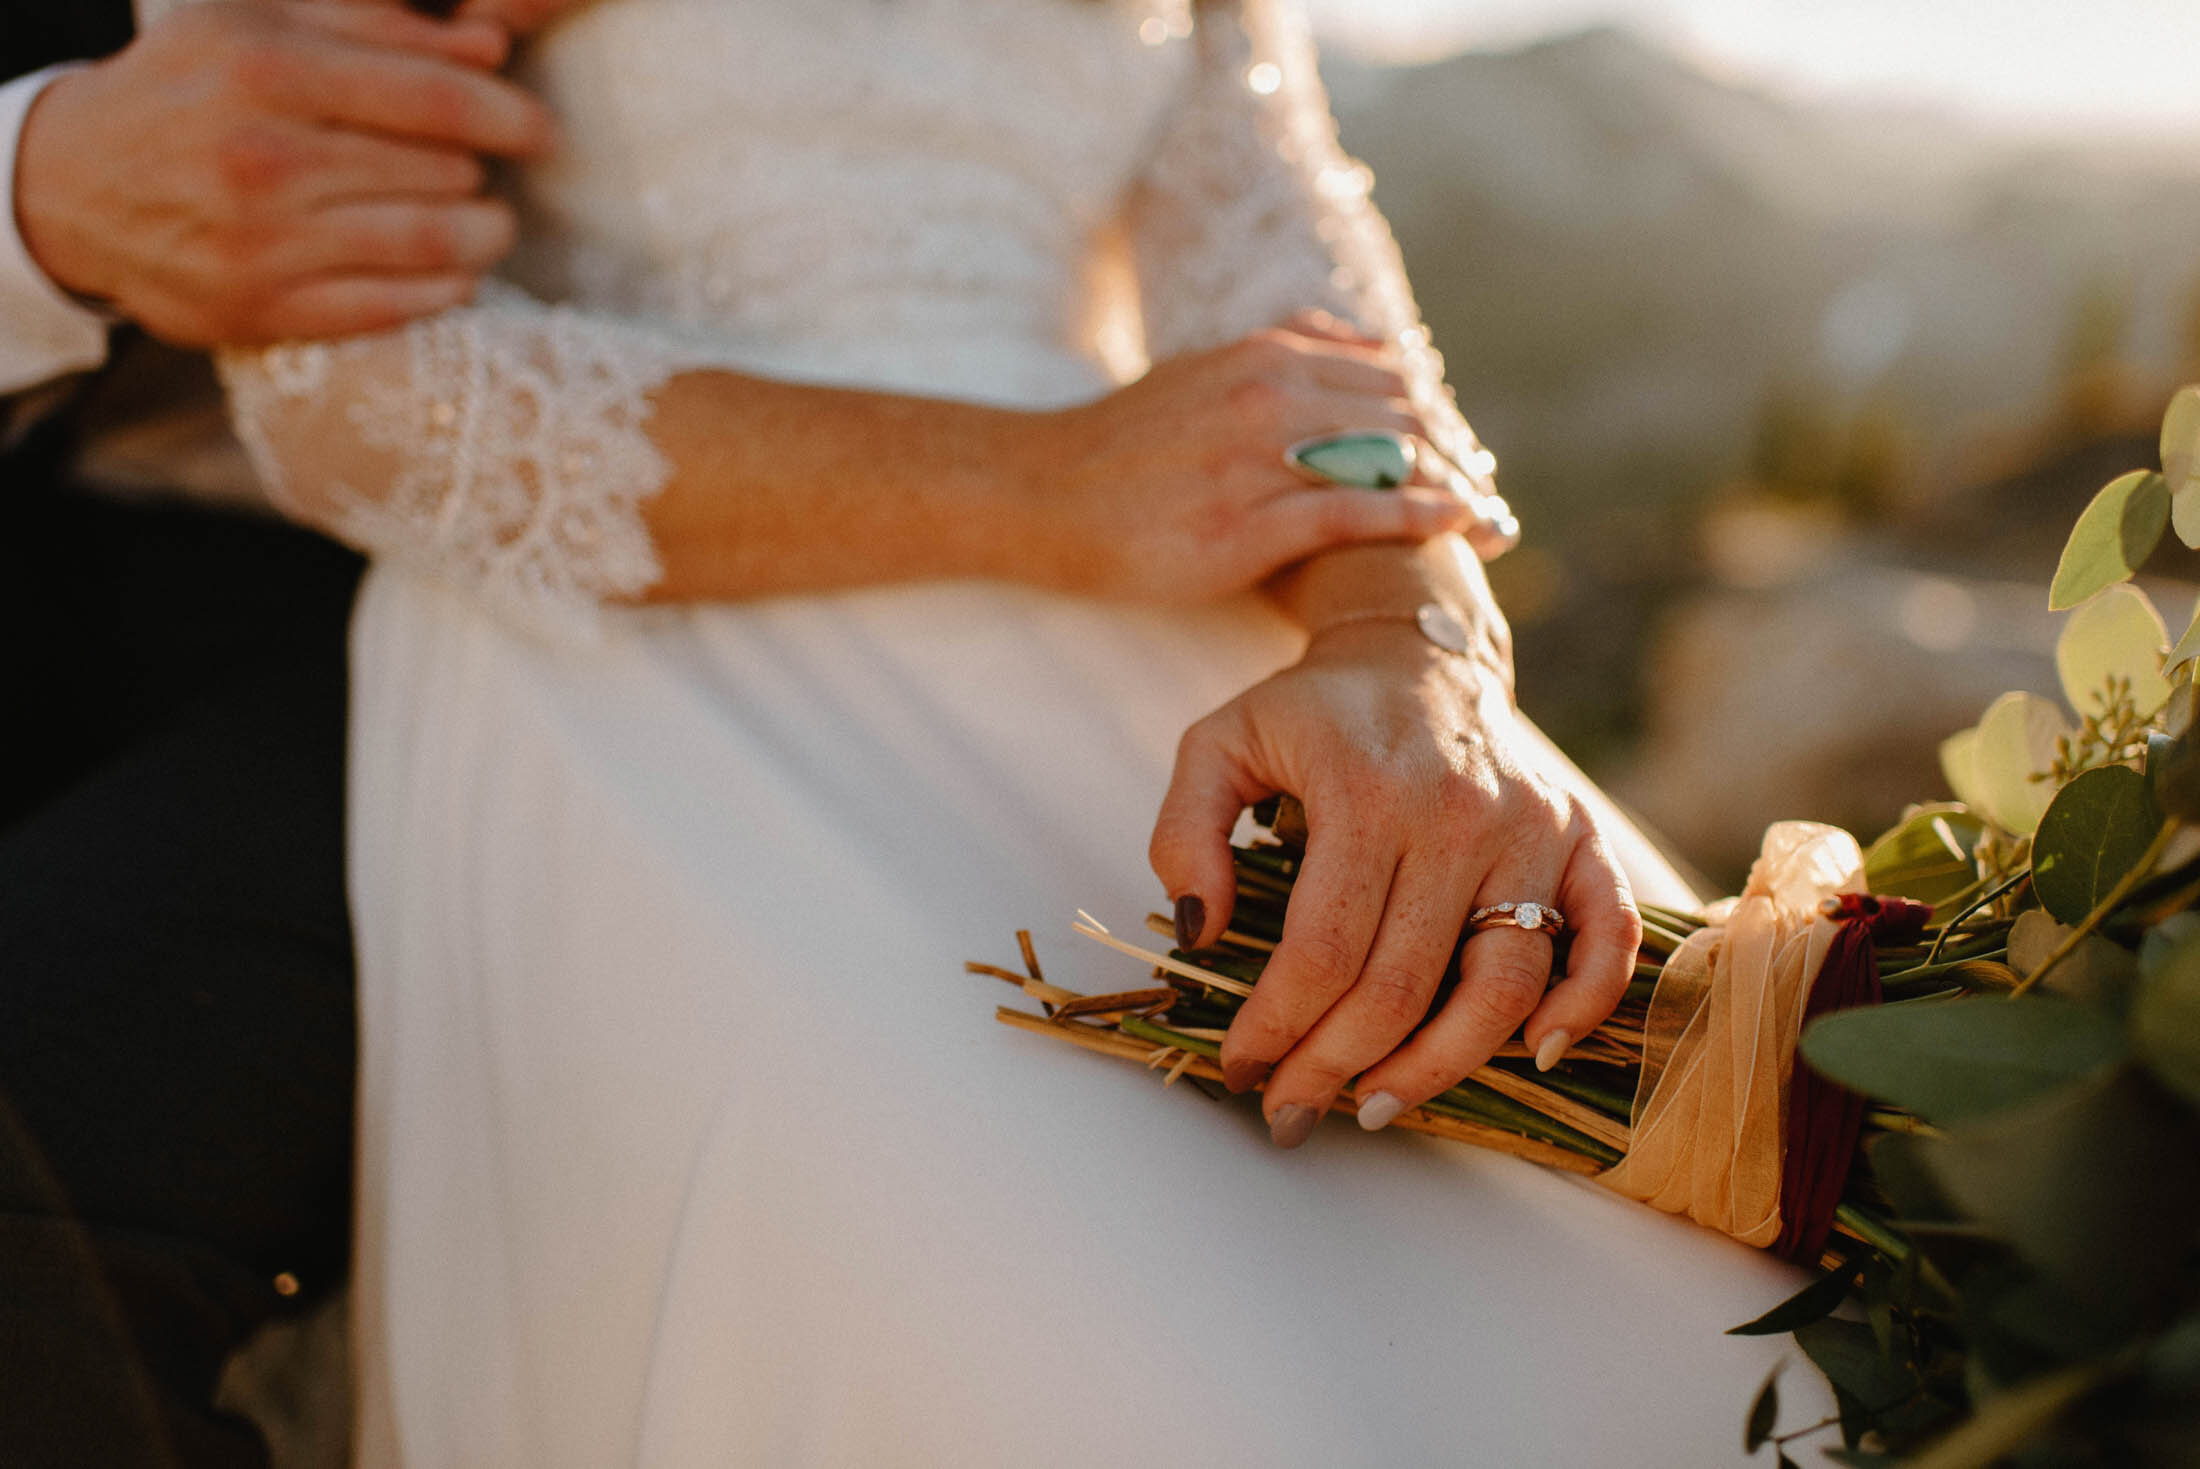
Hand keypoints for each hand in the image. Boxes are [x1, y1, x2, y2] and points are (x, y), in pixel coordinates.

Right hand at [14, 1, 553, 345]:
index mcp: (265, 70)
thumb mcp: (262, 22)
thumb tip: (492, 46)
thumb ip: (380, 25)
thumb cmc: (191, 89)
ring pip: (432, 243)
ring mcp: (261, 242)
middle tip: (480, 172)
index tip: (540, 131)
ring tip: (487, 223)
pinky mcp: (262, 310)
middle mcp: (263, 158)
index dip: (511, 117)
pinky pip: (395, 306)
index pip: (438, 99)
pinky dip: (444, 289)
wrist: (74, 185)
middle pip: (444, 172)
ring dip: (482, 235)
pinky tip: (451, 272)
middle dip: (481, 172)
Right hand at [1016, 316, 1476, 601]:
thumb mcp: (1204, 372)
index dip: (1441, 421)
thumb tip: (1350, 336)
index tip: (1471, 462)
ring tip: (1492, 527)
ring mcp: (1258, 455)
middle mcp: (1271, 393)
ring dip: (1454, 491)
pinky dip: (1415, 515)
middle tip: (1497, 508)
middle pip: (1404, 417)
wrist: (1038, 493)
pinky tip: (1455, 527)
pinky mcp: (1244, 520)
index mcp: (1266, 354)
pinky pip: (1351, 510)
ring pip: (1389, 459)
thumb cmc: (1122, 446)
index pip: (1389, 378)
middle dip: (1460, 461)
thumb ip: (1280, 352)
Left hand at [1147, 620, 1642, 1146]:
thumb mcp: (1219, 745)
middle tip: (1291, 1109)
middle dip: (1337, 1067)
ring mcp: (1532, 828)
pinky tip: (1534, 1053)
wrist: (1416, 650)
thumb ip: (1185, 832)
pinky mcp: (1580, 835)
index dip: (1279, 1026)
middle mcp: (1461, 815)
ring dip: (1442, 1065)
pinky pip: (1608, 936)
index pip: (1325, 950)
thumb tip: (1198, 935)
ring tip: (1378, 1106)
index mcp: (1368, 793)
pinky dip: (1583, 1003)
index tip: (1243, 1067)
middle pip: (1404, 985)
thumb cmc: (1313, 712)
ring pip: (1504, 984)